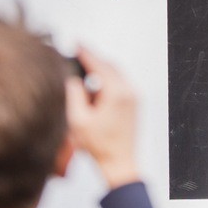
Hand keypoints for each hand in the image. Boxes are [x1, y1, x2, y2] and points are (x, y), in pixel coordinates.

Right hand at [66, 48, 138, 190]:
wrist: (119, 164)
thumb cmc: (100, 147)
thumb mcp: (78, 120)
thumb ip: (74, 94)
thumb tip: (72, 78)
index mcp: (116, 93)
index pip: (99, 64)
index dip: (86, 52)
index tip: (77, 43)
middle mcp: (128, 91)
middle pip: (109, 66)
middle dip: (93, 61)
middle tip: (78, 57)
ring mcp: (134, 97)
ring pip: (116, 74)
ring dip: (101, 72)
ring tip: (84, 79)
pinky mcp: (135, 104)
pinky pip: (121, 84)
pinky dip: (108, 82)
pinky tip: (95, 92)